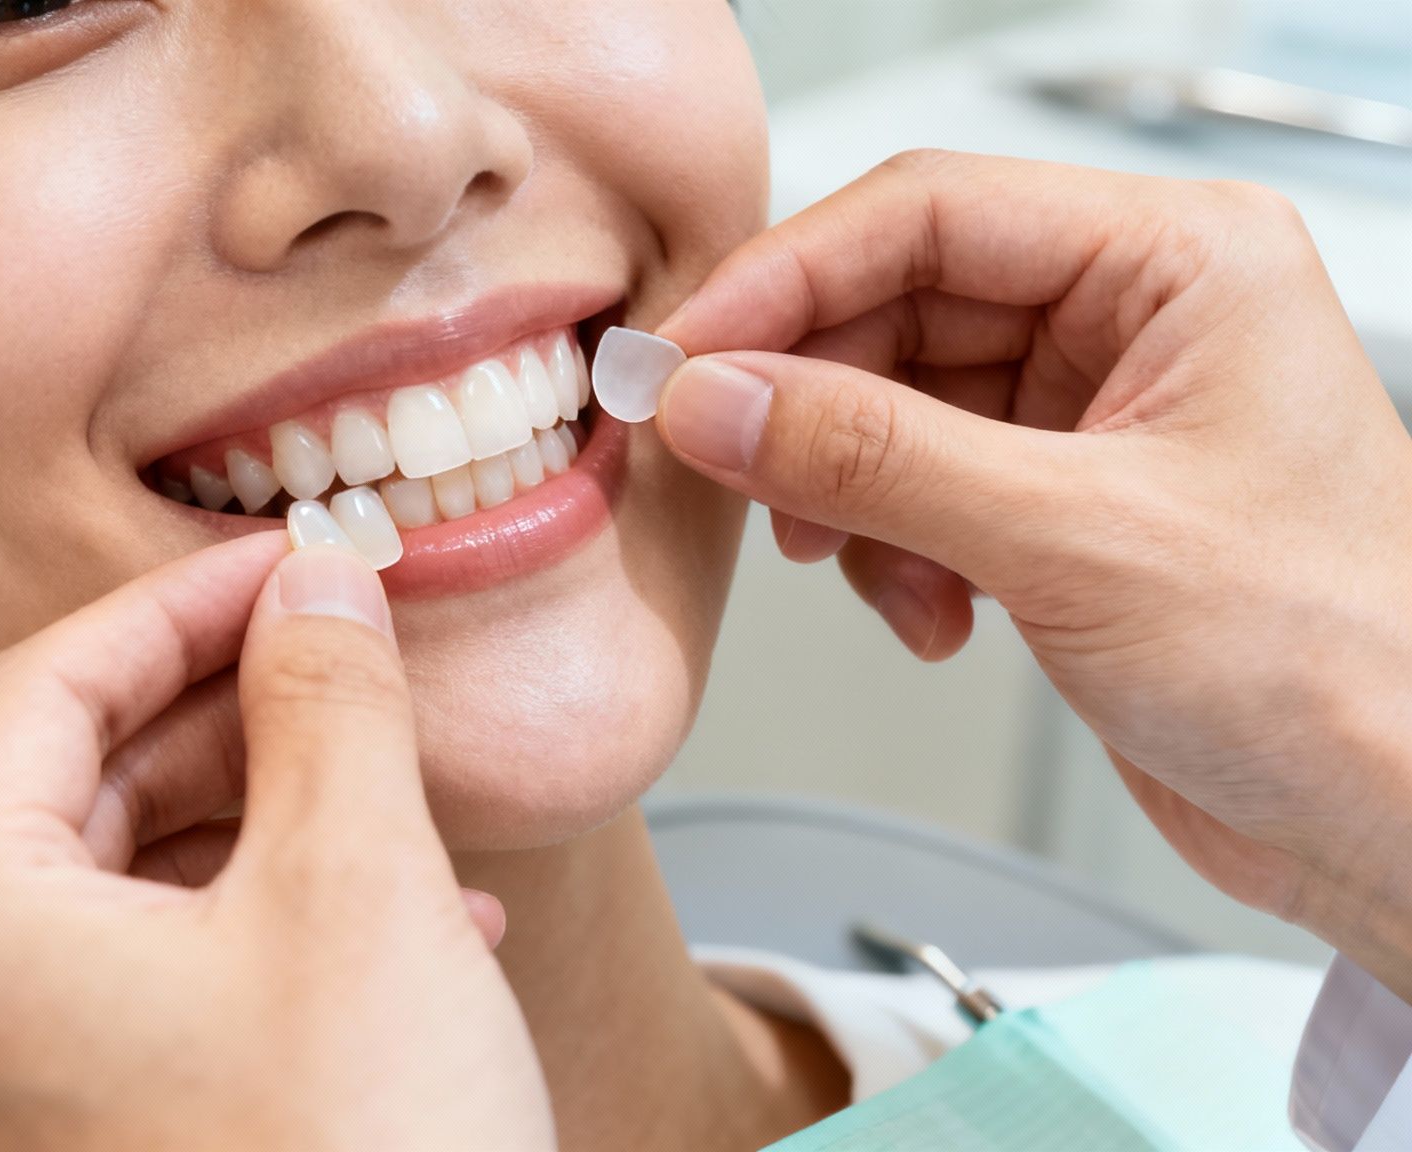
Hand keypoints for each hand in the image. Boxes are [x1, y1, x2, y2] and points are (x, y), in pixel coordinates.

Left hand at [0, 535, 552, 1151]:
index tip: (282, 566)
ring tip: (396, 803)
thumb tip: (318, 586)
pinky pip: (145, 994)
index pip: (40, 688)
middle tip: (343, 666)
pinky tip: (400, 925)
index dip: (178, 602)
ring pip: (123, 893)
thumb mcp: (360, 886)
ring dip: (268, 825)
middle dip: (233, 717)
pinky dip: (262, 933)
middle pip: (76, 790)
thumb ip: (326, 698)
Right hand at [656, 150, 1411, 992]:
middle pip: (897, 305)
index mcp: (1180, 262)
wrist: (1393, 817)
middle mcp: (1136, 317)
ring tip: (853, 564)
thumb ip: (876, 459)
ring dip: (849, 492)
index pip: (931, 214)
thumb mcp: (1075, 544)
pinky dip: (893, 551)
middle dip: (807, 400)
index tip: (687, 354)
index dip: (789, 277)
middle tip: (720, 460)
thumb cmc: (1339, 667)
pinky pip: (916, 485)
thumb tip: (719, 401)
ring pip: (891, 403)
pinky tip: (933, 615)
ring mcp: (1095, 411)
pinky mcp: (1062, 501)